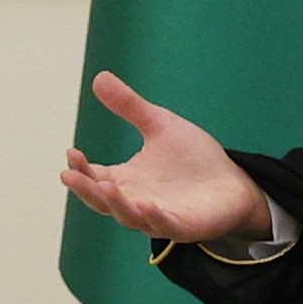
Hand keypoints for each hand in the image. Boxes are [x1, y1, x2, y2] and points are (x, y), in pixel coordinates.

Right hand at [56, 72, 270, 247]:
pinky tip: (147, 205)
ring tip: (105, 186)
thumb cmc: (194, 158)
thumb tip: (99, 77)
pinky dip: (154, 218)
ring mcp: (159, 216)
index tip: (72, 151)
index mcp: (127, 179)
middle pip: (103, 200)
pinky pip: (165, 225)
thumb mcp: (159, 125)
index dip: (81, 168)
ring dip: (116, 204)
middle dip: (86, 189)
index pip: (95, 177)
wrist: (232, 181)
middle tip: (70, 174)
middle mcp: (137, 200)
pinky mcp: (184, 225)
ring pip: (129, 216)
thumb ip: (129, 106)